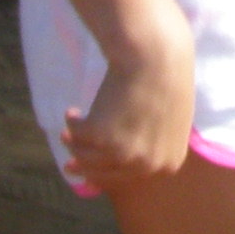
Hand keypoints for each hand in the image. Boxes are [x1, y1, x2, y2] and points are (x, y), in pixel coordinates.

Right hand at [60, 4, 195, 187]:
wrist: (156, 55)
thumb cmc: (165, 80)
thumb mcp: (167, 122)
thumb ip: (150, 144)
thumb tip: (123, 161)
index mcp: (167, 164)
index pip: (132, 177)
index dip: (107, 173)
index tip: (91, 173)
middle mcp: (146, 165)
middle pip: (105, 174)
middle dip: (84, 167)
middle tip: (69, 164)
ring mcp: (124, 153)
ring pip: (86, 157)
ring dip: (73, 144)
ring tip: (66, 132)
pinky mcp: (101, 136)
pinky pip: (77, 135)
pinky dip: (71, 123)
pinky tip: (72, 112)